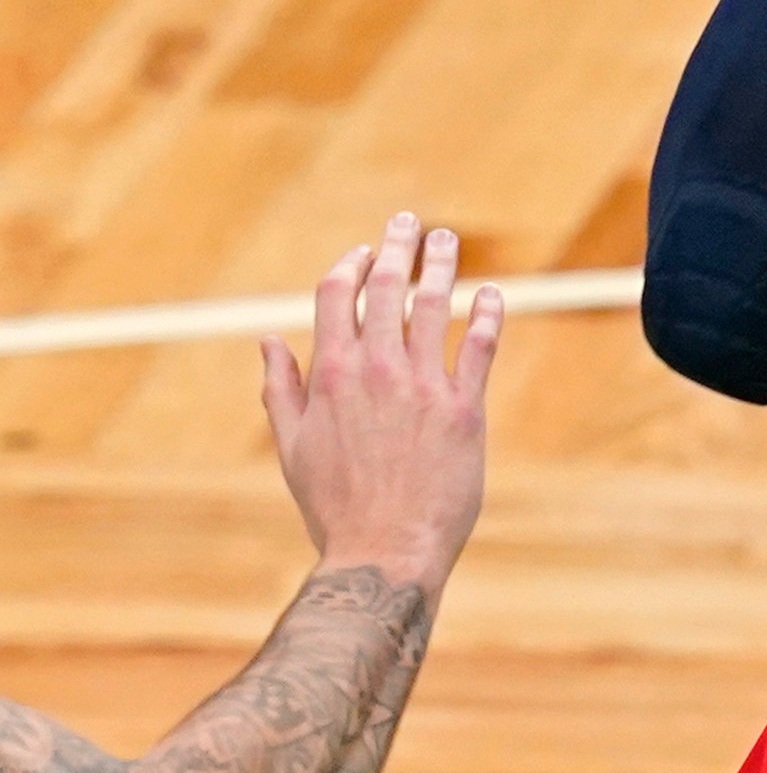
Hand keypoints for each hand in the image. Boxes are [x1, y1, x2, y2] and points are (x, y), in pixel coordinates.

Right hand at [260, 213, 502, 593]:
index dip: (349, 266)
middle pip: (387, 289)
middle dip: (397, 247)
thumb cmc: (335, 505)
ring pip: (435, 306)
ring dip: (442, 265)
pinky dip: (487, 313)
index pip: (338, 297)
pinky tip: (492, 293)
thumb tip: (268, 340)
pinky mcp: (465, 408)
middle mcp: (377, 371)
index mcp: (331, 376)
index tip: (362, 250)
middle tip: (408, 221)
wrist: (385, 551)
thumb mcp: (292, 448)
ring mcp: (423, 387)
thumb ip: (281, 389)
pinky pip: (480, 346)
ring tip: (447, 239)